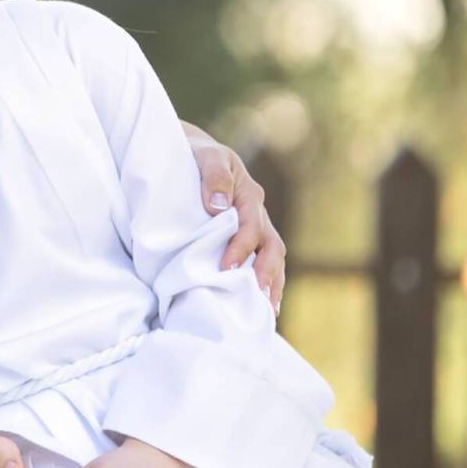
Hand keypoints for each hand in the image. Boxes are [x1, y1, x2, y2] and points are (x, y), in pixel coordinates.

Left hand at [181, 123, 285, 310]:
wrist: (193, 154)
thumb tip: (218, 206)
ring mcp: (256, 227)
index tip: (225, 268)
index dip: (241, 249)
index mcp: (249, 195)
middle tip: (257, 298)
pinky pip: (262, 261)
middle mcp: (257, 213)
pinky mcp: (247, 239)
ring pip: (273, 258)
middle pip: (272, 247)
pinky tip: (261, 306)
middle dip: (266, 274)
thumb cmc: (196, 156)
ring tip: (268, 313)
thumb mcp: (206, 157)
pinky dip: (265, 283)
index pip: (251, 227)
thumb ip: (213, 177)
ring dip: (273, 284)